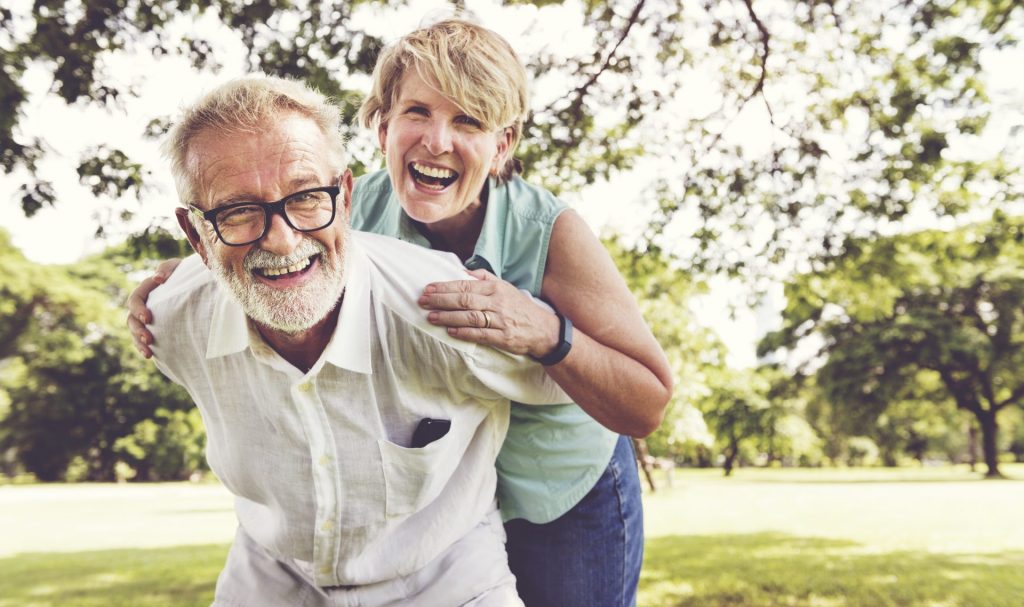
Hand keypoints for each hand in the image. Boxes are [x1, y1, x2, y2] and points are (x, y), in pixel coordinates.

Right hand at [126, 257, 181, 357]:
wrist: (197, 285)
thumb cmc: (186, 272)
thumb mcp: (178, 267)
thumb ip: (167, 269)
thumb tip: (157, 278)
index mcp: (146, 289)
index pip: (135, 299)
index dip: (138, 309)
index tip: (148, 318)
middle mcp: (144, 304)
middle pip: (131, 318)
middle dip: (138, 330)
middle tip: (149, 339)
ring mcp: (147, 318)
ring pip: (135, 331)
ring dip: (139, 342)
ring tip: (148, 353)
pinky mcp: (154, 328)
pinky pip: (144, 340)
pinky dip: (144, 348)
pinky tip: (150, 355)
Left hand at [418, 269, 559, 357]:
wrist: (543, 329)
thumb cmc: (519, 307)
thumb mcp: (505, 287)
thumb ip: (484, 278)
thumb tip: (462, 271)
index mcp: (496, 288)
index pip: (465, 285)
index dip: (445, 287)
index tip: (428, 288)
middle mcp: (497, 302)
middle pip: (464, 300)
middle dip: (441, 300)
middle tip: (423, 301)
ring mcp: (500, 320)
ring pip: (469, 317)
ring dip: (448, 317)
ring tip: (431, 317)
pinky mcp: (503, 337)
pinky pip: (480, 334)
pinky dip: (464, 333)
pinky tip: (450, 331)